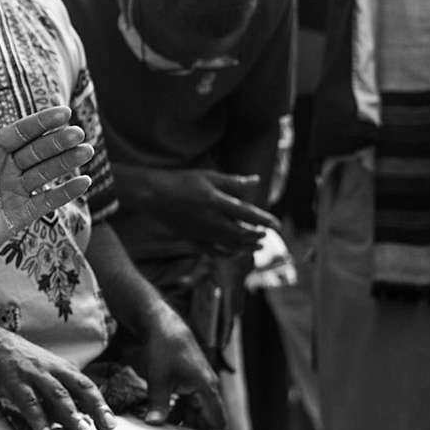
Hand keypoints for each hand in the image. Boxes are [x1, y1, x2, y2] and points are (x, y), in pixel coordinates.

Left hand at [0, 103, 94, 270]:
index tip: (64, 112)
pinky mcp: (19, 215)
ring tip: (85, 151)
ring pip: (45, 173)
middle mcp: (4, 169)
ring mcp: (13, 192)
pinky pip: (46, 202)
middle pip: (37, 151)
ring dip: (66, 162)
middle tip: (78, 133)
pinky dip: (65, 193)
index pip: (20, 133)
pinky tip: (83, 181)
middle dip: (57, 142)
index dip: (41, 123)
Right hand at [0, 332, 114, 429]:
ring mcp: (33, 374)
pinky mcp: (14, 380)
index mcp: (61, 368)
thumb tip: (77, 422)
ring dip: (71, 413)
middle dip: (95, 408)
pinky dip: (38, 418)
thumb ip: (59, 397)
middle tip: (106, 428)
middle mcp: (52, 369)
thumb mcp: (44, 374)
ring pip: (56, 393)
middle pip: (79, 388)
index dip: (101, 406)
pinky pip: (29, 401)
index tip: (111, 426)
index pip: (87, 387)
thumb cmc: (20, 362)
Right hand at [122, 167, 278, 249]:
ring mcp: (200, 231)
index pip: (247, 213)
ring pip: (229, 244)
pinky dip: (226, 253)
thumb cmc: (181, 181)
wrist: (152, 193)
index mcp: (215, 201)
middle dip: (256, 236)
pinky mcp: (191, 238)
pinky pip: (212, 251)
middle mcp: (209, 219)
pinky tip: (235, 252)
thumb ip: (233, 181)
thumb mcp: (208, 176)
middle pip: (240, 233)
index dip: (264, 220)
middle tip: (266, 235)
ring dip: (246, 246)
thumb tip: (256, 180)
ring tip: (257, 245)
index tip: (277, 225)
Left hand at [136, 303, 225, 429]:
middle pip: (206, 421)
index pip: (217, 422)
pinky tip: (164, 424)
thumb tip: (153, 425)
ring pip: (195, 414)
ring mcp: (198, 387)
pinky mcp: (188, 384)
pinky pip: (187, 405)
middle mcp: (207, 389)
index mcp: (206, 389)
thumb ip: (158, 403)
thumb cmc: (163, 349)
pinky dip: (178, 414)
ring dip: (184, 425)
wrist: (162, 326)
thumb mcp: (158, 378)